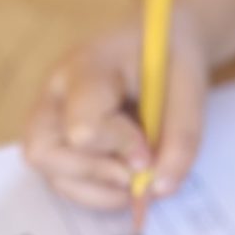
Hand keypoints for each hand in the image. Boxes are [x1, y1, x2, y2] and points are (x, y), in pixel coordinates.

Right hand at [22, 10, 209, 209]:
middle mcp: (56, 92)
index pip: (83, 125)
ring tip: (137, 181)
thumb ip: (181, 137)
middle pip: (44, 153)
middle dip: (97, 175)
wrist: (160, 41)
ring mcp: (52, 117)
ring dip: (99, 191)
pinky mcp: (59, 139)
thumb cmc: (172, 57)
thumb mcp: (190, 87)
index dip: (119, 148)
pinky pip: (64, 181)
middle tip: (138, 176)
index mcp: (87, 66)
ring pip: (50, 174)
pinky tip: (125, 181)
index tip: (149, 153)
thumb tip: (160, 189)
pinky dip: (97, 193)